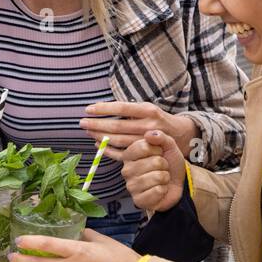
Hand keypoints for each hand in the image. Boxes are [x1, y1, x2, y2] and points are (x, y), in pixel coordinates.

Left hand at [79, 101, 197, 160]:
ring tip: (88, 131)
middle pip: (118, 126)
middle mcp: (149, 126)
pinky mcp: (145, 153)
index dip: (104, 108)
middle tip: (82, 122)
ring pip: (119, 140)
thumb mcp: (147, 109)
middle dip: (97, 124)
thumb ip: (129, 110)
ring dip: (101, 136)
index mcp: (149, 111)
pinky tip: (98, 144)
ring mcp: (147, 141)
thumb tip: (102, 108)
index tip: (88, 109)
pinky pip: (123, 153)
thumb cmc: (157, 119)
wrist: (179, 135)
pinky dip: (108, 150)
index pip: (122, 108)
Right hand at [121, 129, 185, 212]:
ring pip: (157, 177)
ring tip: (161, 179)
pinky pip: (157, 191)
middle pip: (154, 162)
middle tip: (161, 169)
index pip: (143, 146)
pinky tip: (160, 190)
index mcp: (129, 155)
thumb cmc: (169, 164)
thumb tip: (149, 134)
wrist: (177, 183)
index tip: (158, 154)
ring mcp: (131, 186)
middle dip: (164, 165)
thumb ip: (160, 137)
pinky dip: (163, 190)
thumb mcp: (168, 146)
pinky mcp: (138, 200)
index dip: (157, 150)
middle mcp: (127, 170)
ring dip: (165, 178)